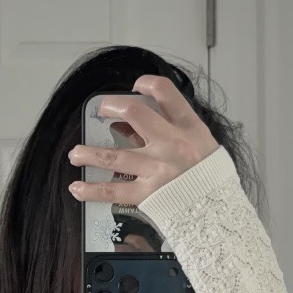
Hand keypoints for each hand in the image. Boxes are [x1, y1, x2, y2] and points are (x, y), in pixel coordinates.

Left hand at [67, 74, 218, 202]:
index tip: (134, 87)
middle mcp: (172, 144)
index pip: (164, 91)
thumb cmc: (207, 176)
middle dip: (111, 107)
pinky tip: (77, 188)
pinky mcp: (148, 194)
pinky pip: (113, 190)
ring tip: (75, 154)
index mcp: (188, 127)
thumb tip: (125, 124)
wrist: (217, 210)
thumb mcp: (198, 143)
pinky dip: (91, 190)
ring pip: (114, 155)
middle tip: (101, 111)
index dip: (144, 83)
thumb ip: (166, 129)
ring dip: (88, 153)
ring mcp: (158, 169)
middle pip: (134, 113)